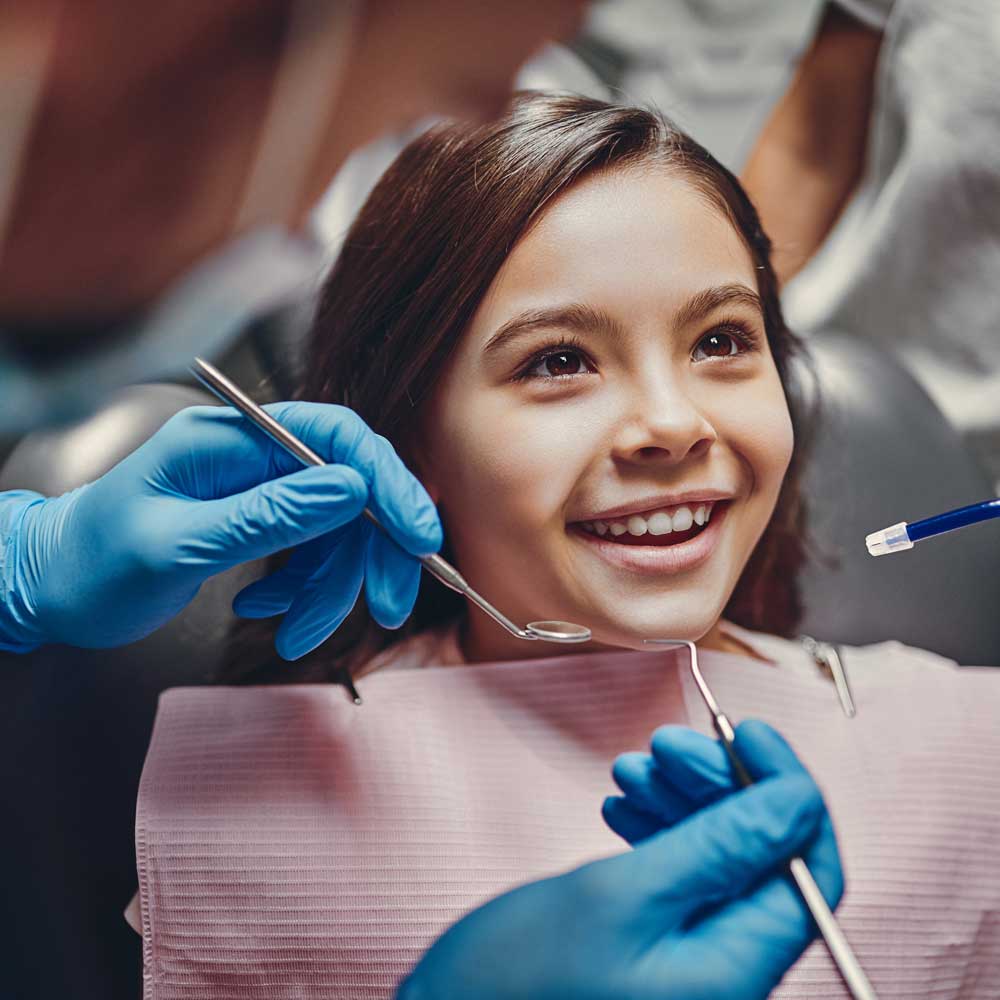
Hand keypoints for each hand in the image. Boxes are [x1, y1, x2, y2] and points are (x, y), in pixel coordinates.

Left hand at [0, 402, 440, 656]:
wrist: (51, 589)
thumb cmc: (93, 562)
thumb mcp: (179, 542)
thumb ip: (267, 514)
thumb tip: (351, 488)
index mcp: (229, 438)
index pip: (334, 436)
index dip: (386, 480)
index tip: (419, 534)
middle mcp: (252, 456)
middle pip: (348, 489)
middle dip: (370, 552)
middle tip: (384, 606)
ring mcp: (258, 489)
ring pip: (334, 531)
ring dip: (331, 588)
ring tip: (298, 636)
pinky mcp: (259, 522)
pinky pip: (309, 554)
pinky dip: (302, 592)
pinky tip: (269, 615)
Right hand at [602, 719, 843, 991]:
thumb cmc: (518, 979)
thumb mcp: (619, 896)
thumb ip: (717, 848)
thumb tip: (796, 802)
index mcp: (735, 970)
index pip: (807, 868)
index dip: (785, 789)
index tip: (744, 732)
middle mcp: (727, 971)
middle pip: (761, 855)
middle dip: (720, 785)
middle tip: (666, 743)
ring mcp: (693, 961)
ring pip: (719, 858)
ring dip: (683, 801)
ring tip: (631, 770)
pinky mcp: (660, 949)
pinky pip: (683, 877)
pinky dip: (659, 832)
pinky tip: (623, 808)